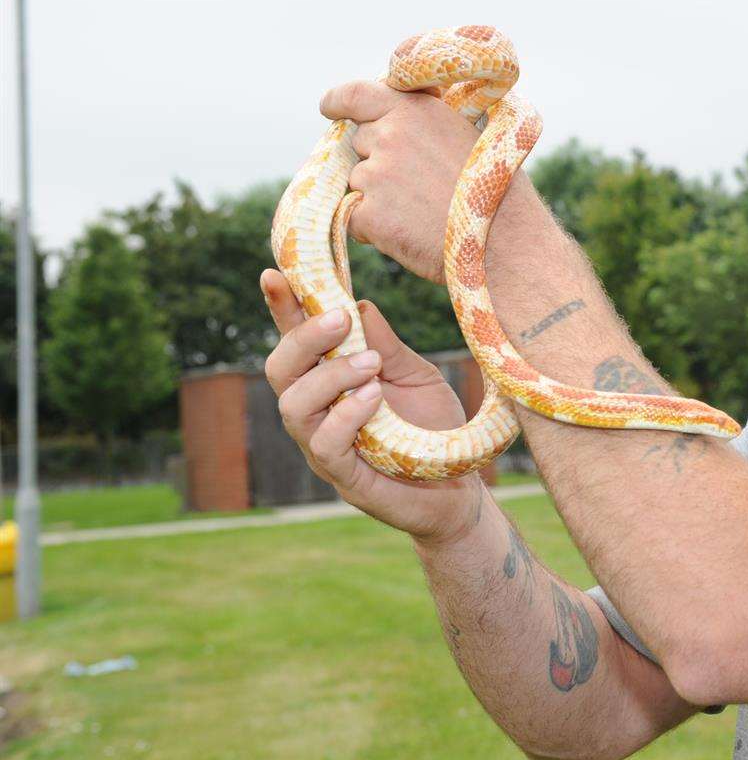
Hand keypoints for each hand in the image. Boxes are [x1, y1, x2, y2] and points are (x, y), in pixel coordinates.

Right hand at [260, 268, 485, 545]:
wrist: (461, 486)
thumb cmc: (434, 427)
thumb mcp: (416, 375)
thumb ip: (386, 345)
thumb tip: (361, 304)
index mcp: (333, 379)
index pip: (296, 340)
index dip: (282, 309)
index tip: (274, 273)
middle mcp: (319, 410)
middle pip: (280, 369)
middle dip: (303, 339)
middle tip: (342, 320)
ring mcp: (324, 445)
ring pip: (293, 406)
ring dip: (330, 377)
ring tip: (370, 366)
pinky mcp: (342, 475)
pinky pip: (324, 443)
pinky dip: (346, 415)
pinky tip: (373, 398)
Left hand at [321, 80, 479, 282]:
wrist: (505, 242)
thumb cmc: (493, 192)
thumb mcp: (466, 135)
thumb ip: (425, 123)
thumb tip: (397, 120)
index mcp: (415, 111)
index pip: (357, 94)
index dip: (339, 102)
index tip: (330, 108)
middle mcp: (390, 136)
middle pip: (359, 145)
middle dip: (377, 162)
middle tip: (414, 188)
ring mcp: (376, 175)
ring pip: (357, 183)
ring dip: (377, 199)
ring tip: (421, 214)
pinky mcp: (368, 214)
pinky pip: (353, 218)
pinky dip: (373, 229)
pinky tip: (410, 233)